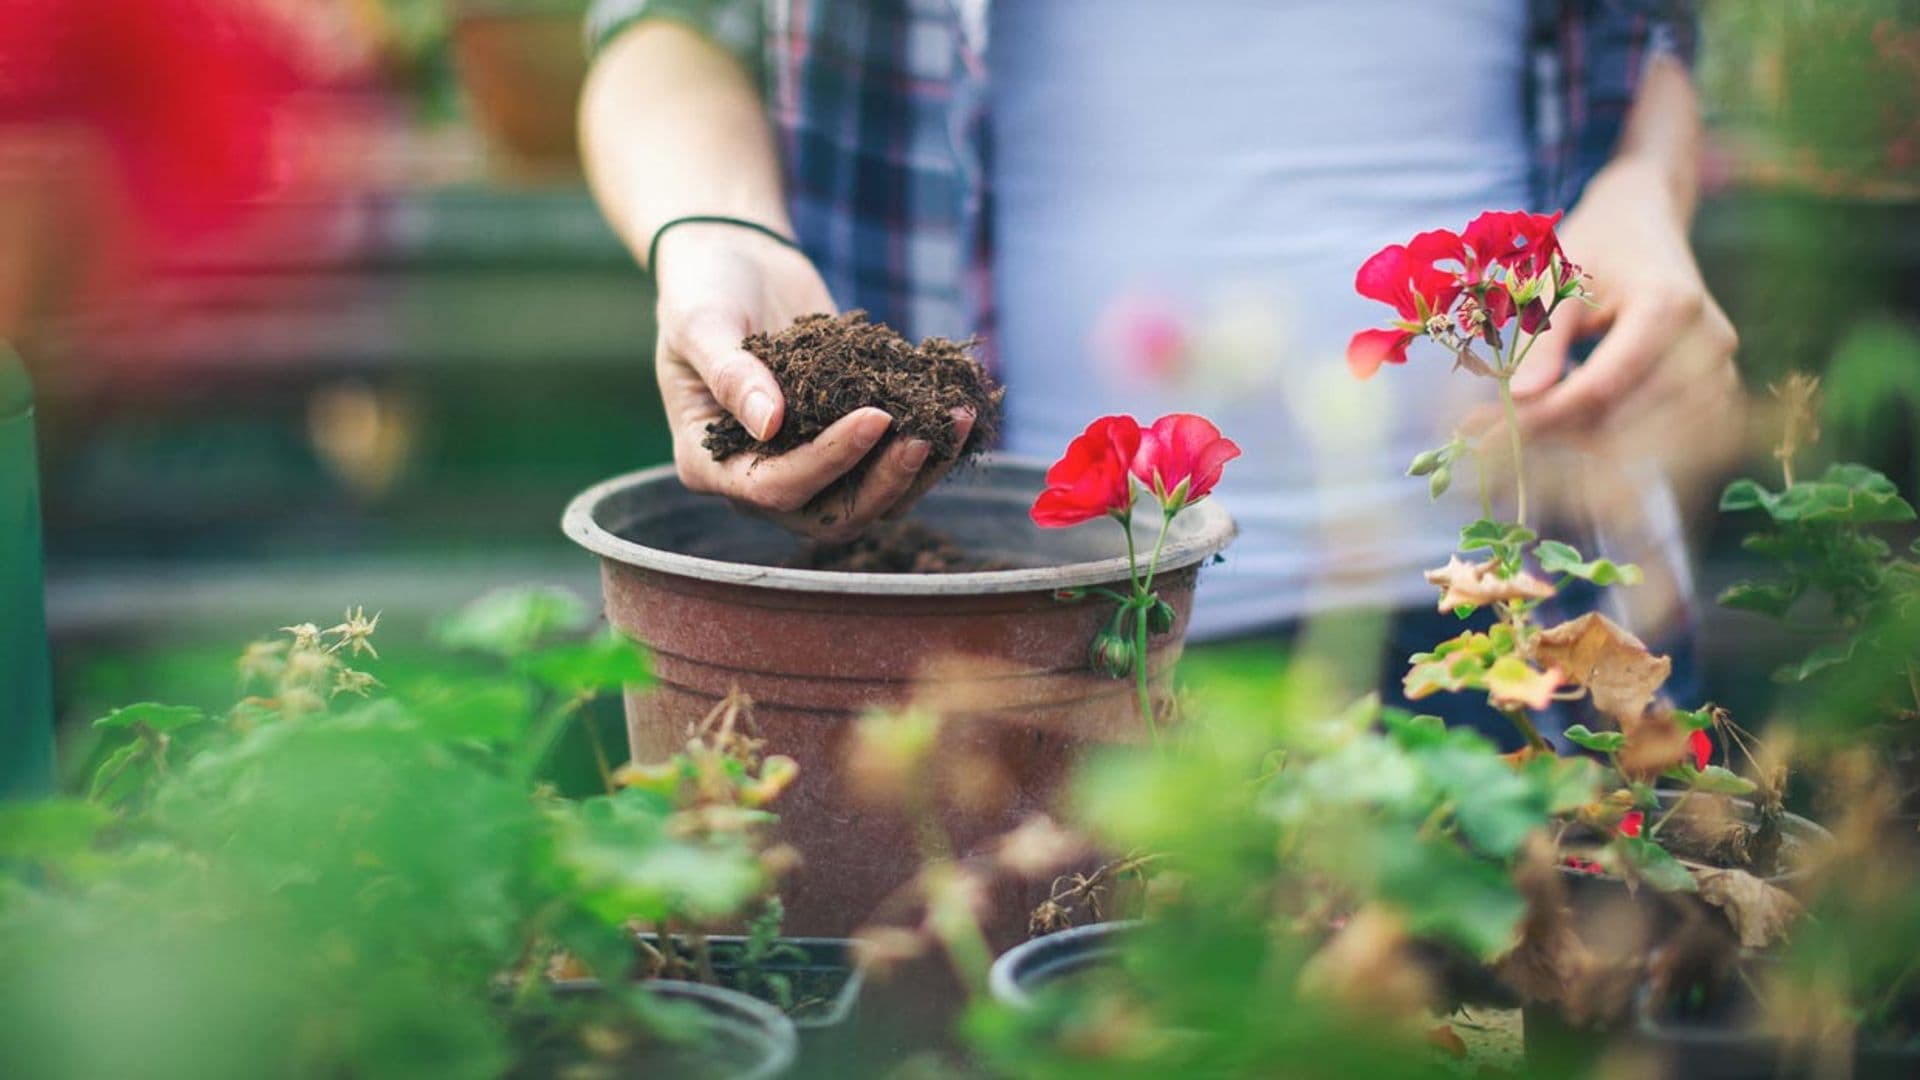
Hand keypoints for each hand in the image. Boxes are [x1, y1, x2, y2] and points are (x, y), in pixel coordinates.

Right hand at [652, 223, 970, 540]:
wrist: (737, 265)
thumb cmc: (705, 289)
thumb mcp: (702, 322)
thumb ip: (729, 372)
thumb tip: (769, 425)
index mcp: (710, 464)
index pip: (772, 489)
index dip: (827, 461)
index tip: (875, 416)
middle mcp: (757, 481)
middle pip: (830, 517)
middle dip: (883, 482)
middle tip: (924, 435)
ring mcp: (806, 468)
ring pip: (871, 502)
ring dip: (918, 471)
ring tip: (956, 420)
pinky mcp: (845, 445)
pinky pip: (890, 468)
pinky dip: (928, 448)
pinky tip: (958, 413)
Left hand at [1504, 158, 1742, 471]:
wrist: (1646, 225)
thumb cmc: (1596, 247)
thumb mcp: (1556, 278)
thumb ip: (1542, 338)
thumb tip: (1522, 398)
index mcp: (1669, 307)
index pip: (1602, 387)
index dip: (1544, 418)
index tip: (1489, 436)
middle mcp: (1707, 343)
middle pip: (1622, 422)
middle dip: (1554, 435)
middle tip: (1493, 437)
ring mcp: (1720, 371)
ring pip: (1642, 443)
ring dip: (1581, 446)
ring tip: (1529, 426)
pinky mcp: (1718, 392)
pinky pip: (1666, 444)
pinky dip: (1615, 446)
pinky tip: (1573, 430)